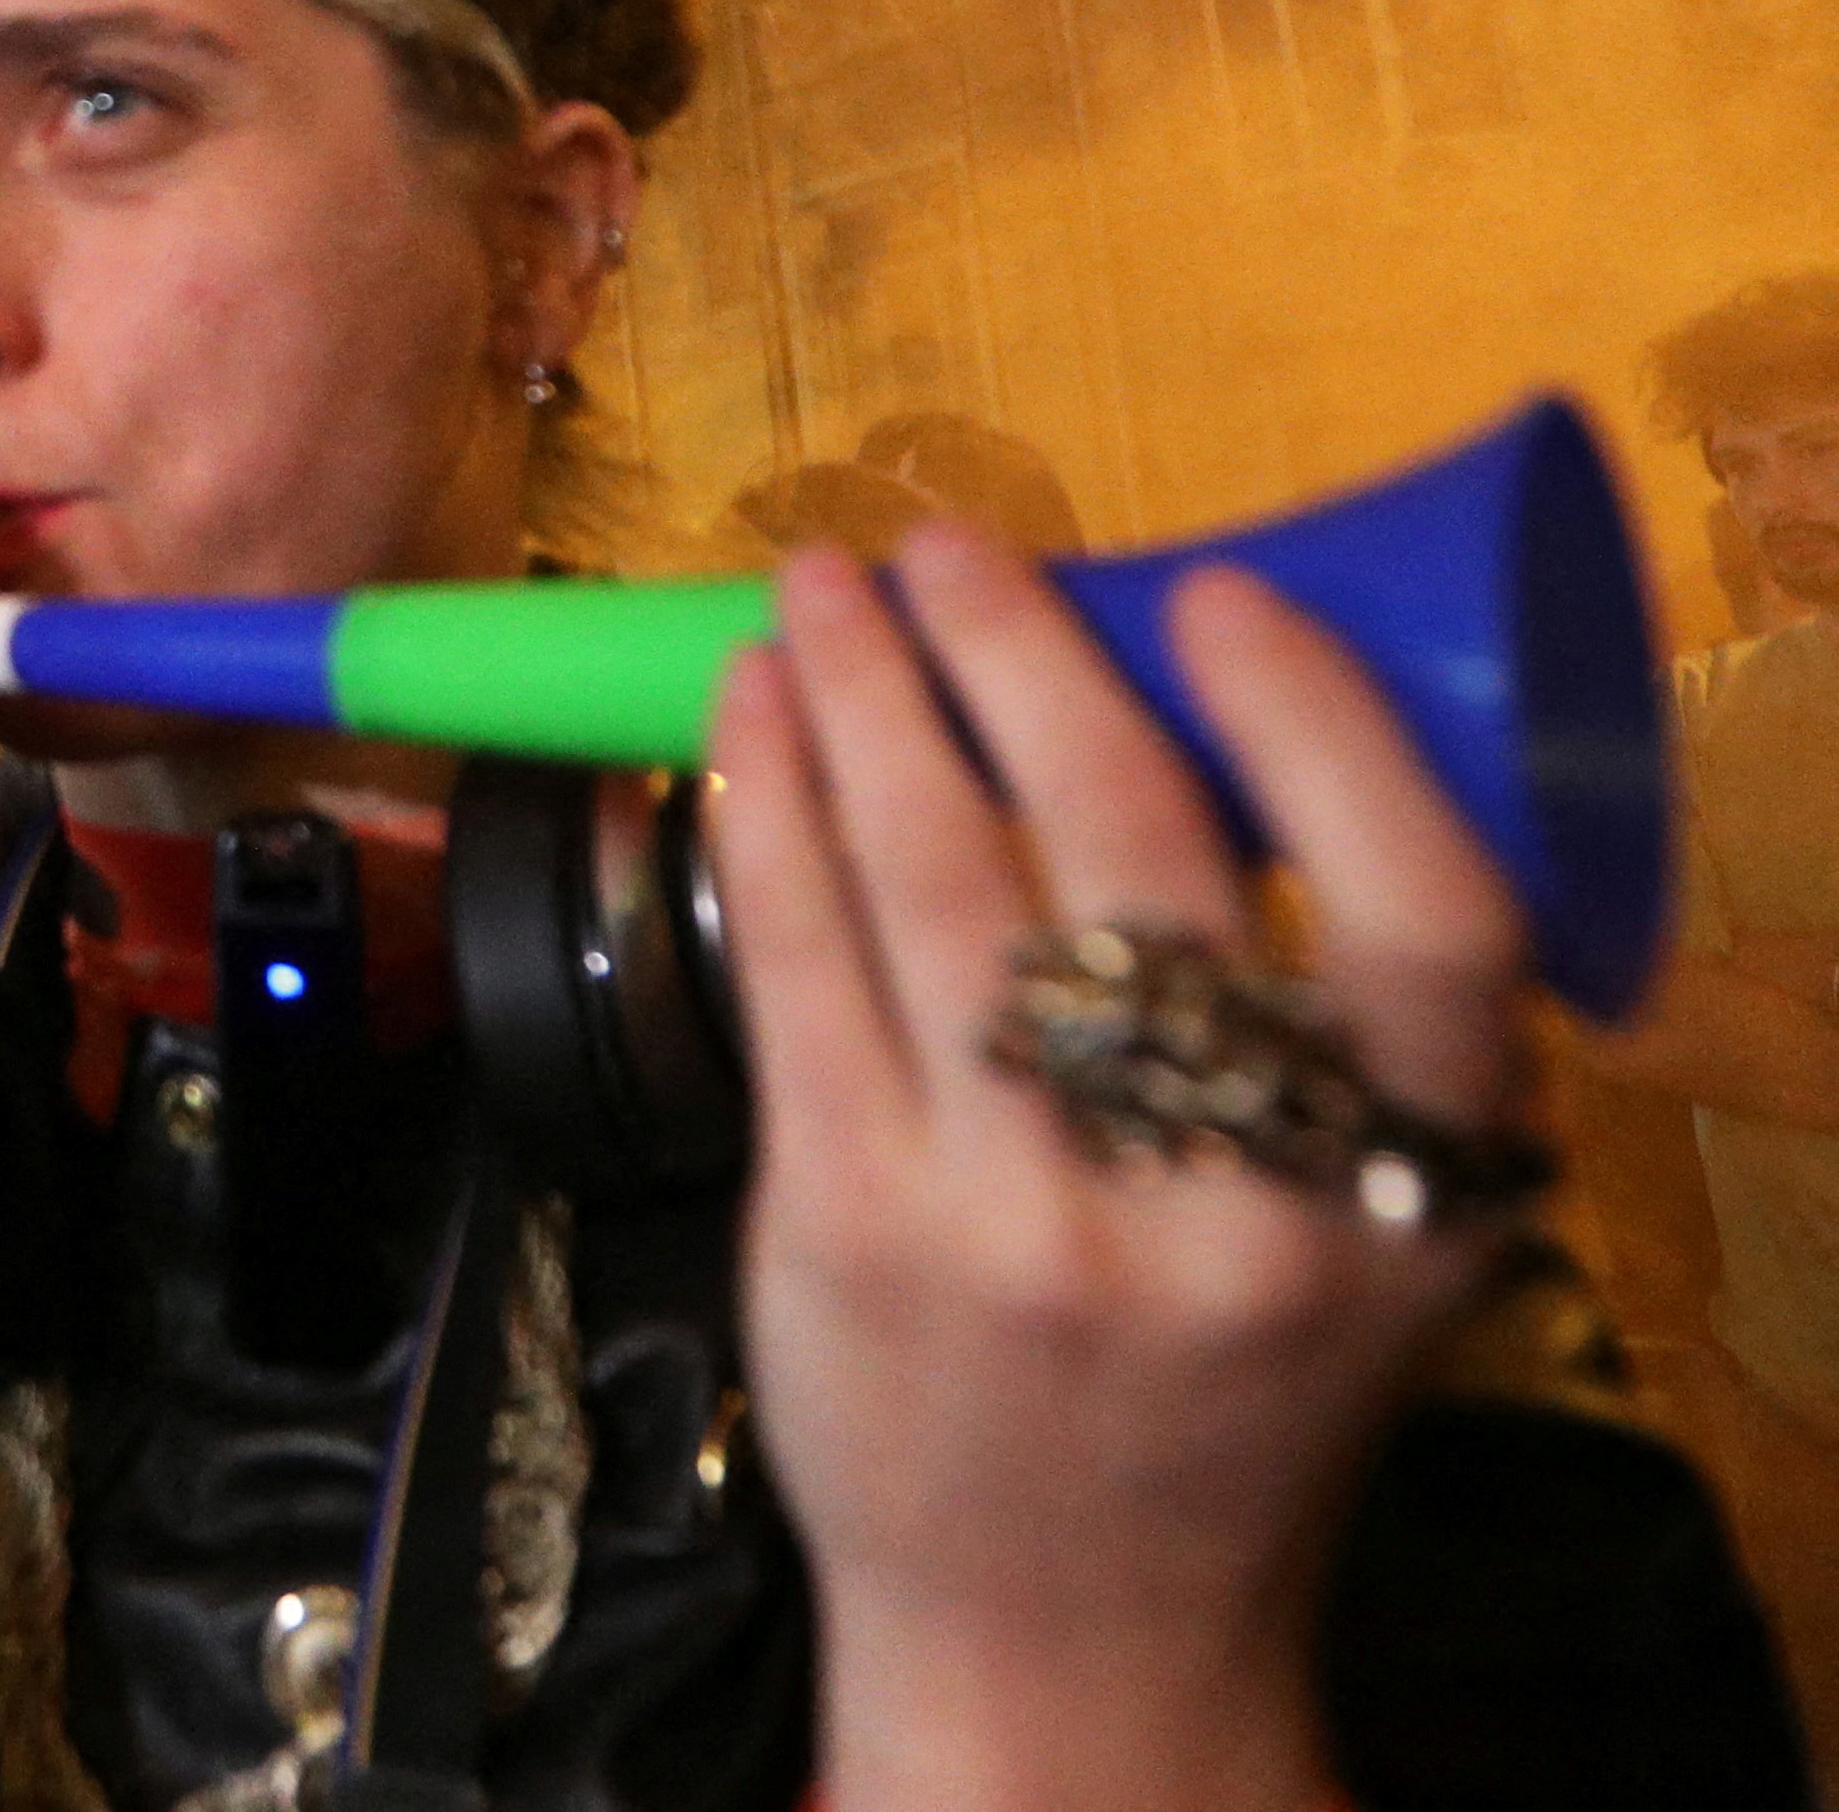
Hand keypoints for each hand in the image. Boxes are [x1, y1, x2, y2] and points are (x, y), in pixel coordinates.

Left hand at [713, 530, 1529, 1811]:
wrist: (1074, 1631)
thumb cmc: (1222, 1381)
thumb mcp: (1363, 1229)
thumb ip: (1334, 1024)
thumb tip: (1202, 708)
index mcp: (1411, 1197)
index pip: (1429, 916)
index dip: (1326, 731)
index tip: (1216, 597)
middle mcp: (1231, 1213)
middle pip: (1138, 860)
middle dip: (1025, 663)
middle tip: (953, 548)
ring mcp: (1024, 1220)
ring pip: (935, 881)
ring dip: (864, 697)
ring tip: (819, 592)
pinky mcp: (850, 1221)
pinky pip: (798, 957)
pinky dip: (771, 806)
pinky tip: (750, 716)